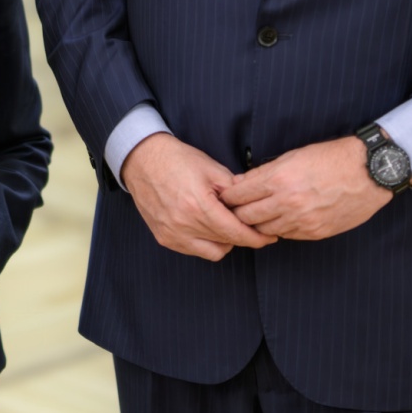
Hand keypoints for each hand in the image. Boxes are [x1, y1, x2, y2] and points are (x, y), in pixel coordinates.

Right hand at [119, 133, 274, 260]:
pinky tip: (207, 227)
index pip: (236, 232)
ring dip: (225, 241)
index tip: (268, 237)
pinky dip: (206, 242)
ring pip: (213, 252)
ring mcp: (172, 234)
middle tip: (249, 224)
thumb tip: (253, 205)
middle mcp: (184, 225)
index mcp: (199, 206)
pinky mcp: (164, 238)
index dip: (256, 237)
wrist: (143, 160)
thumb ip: (236, 190)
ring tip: (225, 223)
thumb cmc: (177, 160)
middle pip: (227, 243)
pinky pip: (194, 250)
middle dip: (243, 236)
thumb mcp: (212, 168)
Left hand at [222, 137, 391, 240]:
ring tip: (254, 218)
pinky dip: (279, 229)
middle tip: (232, 211)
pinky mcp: (315, 232)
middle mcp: (288, 202)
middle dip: (236, 214)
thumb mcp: (294, 156)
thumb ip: (265, 171)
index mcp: (279, 179)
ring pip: (264, 230)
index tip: (224, 198)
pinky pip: (286, 235)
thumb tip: (242, 182)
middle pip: (246, 217)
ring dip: (257, 225)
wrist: (369, 173)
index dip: (228, 198)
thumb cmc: (332, 158)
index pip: (239, 195)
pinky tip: (279, 221)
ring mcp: (302, 220)